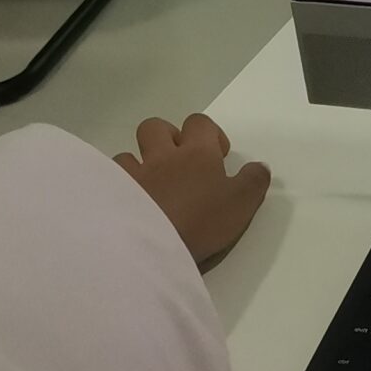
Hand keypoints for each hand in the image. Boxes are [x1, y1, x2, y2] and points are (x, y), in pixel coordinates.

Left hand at [115, 113, 270, 267]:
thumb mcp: (241, 204)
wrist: (152, 247)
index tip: (217, 158)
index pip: (199, 122)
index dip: (209, 134)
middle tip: (180, 166)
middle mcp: (162, 155)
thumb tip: (260, 166)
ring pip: (129, 153)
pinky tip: (127, 204)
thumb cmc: (201, 222)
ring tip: (150, 188)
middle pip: (157, 127)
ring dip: (140, 165)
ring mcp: (133, 174)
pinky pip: (110, 180)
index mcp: (197, 153)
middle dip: (167, 139)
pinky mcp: (111, 195)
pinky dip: (118, 187)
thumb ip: (254, 181)